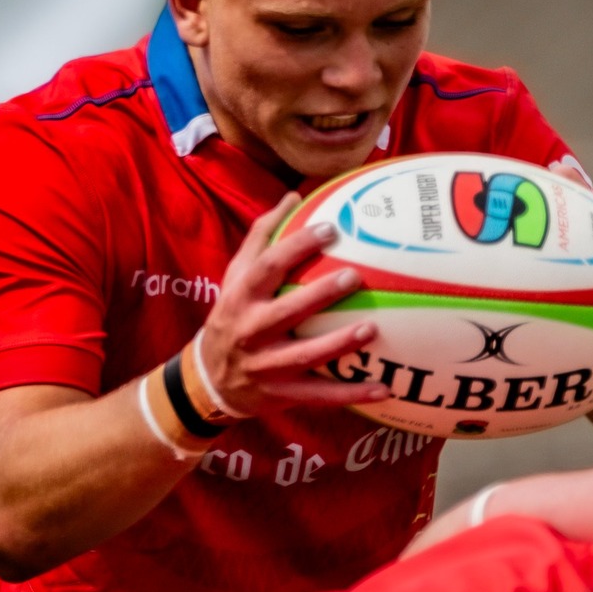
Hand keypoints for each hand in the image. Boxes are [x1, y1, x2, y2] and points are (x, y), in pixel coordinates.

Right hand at [198, 195, 392, 415]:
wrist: (208, 379)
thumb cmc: (232, 316)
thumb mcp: (235, 277)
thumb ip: (261, 237)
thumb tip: (292, 196)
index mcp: (241, 297)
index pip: (267, 267)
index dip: (297, 247)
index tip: (331, 229)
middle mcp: (250, 330)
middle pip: (286, 311)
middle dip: (320, 294)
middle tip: (355, 276)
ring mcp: (266, 366)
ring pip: (305, 356)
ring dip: (339, 345)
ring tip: (372, 328)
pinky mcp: (282, 394)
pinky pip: (321, 395)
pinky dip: (352, 394)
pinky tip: (384, 388)